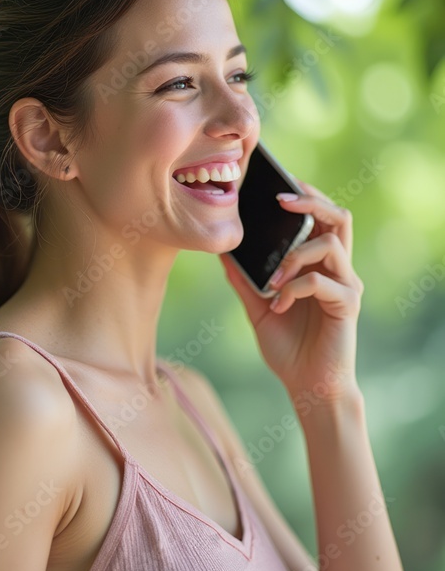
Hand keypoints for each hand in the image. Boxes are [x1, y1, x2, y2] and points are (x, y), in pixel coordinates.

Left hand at [219, 178, 363, 410]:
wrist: (307, 387)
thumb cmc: (288, 348)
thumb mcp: (257, 308)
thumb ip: (244, 280)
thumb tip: (223, 251)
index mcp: (320, 265)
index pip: (322, 217)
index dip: (306, 195)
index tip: (279, 183)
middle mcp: (338, 270)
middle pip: (338, 216)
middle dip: (310, 200)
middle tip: (281, 200)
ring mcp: (346, 286)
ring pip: (331, 242)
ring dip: (296, 254)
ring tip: (274, 277)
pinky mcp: (347, 305)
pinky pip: (322, 281)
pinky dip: (295, 287)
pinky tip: (278, 305)